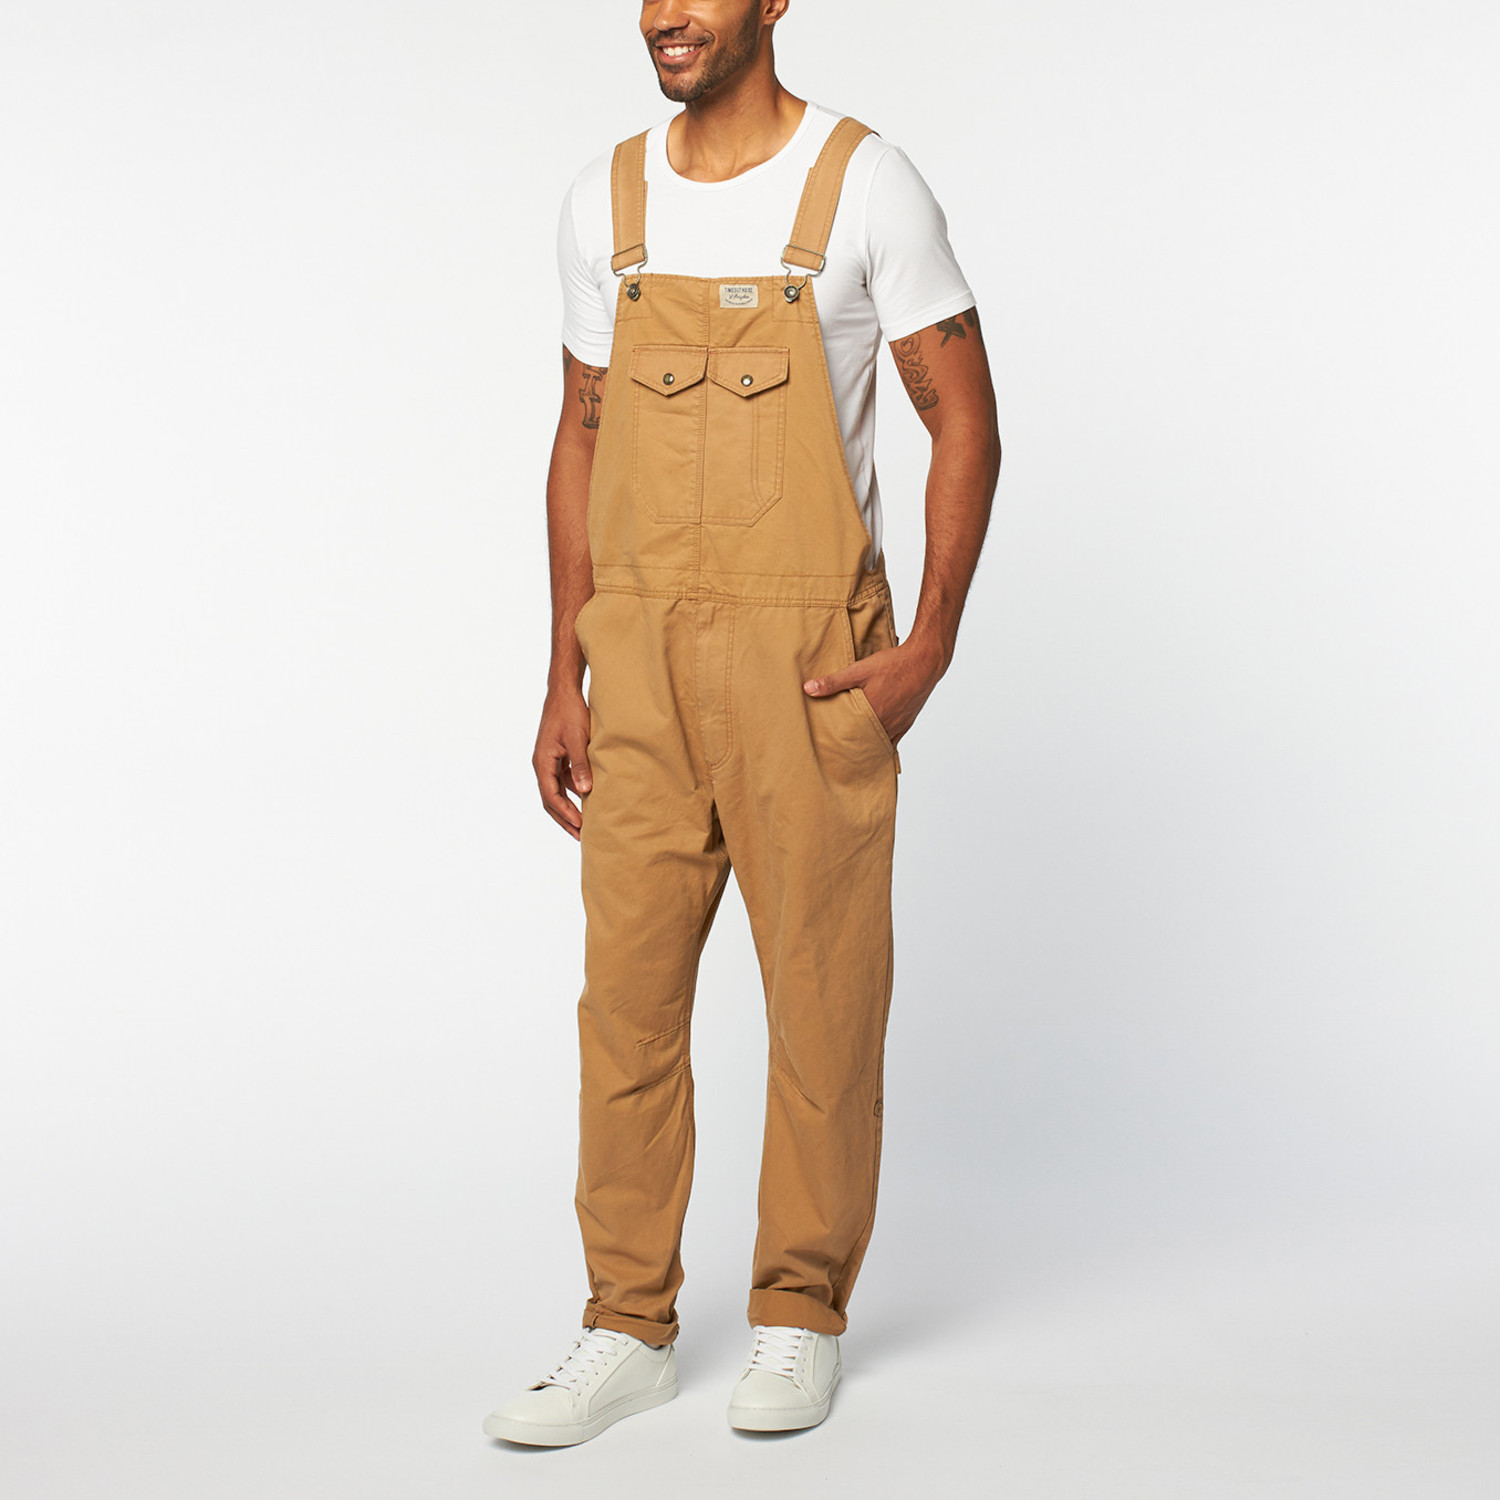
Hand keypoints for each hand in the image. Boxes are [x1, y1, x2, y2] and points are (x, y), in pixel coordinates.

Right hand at [533, 685, 592, 838]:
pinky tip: (588, 800)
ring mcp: (549, 761)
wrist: (565, 691)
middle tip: (581, 836)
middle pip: (550, 799)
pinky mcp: (558, 756)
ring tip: (584, 824)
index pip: (551, 796)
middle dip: (565, 818)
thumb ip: (581, 765)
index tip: (580, 826)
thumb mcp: (578, 739)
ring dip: (569, 808)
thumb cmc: (570, 712)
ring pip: (556, 792)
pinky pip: (563, 781)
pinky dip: (574, 793)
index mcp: (542, 762)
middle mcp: (542, 764)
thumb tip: (586, 792)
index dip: (565, 813)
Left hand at [802, 637, 944, 745]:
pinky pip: (893, 740)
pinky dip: (883, 743)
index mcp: (872, 714)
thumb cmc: (893, 664)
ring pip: (878, 743)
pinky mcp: (907, 722)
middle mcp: (886, 724)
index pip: (850, 737)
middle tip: (836, 753)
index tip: (826, 749)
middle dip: (850, 747)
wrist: (925, 661)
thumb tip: (808, 689)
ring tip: (852, 749)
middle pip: (864, 742)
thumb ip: (834, 681)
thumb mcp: (859, 670)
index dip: (838, 744)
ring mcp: (898, 725)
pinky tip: (875, 744)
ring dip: (866, 745)